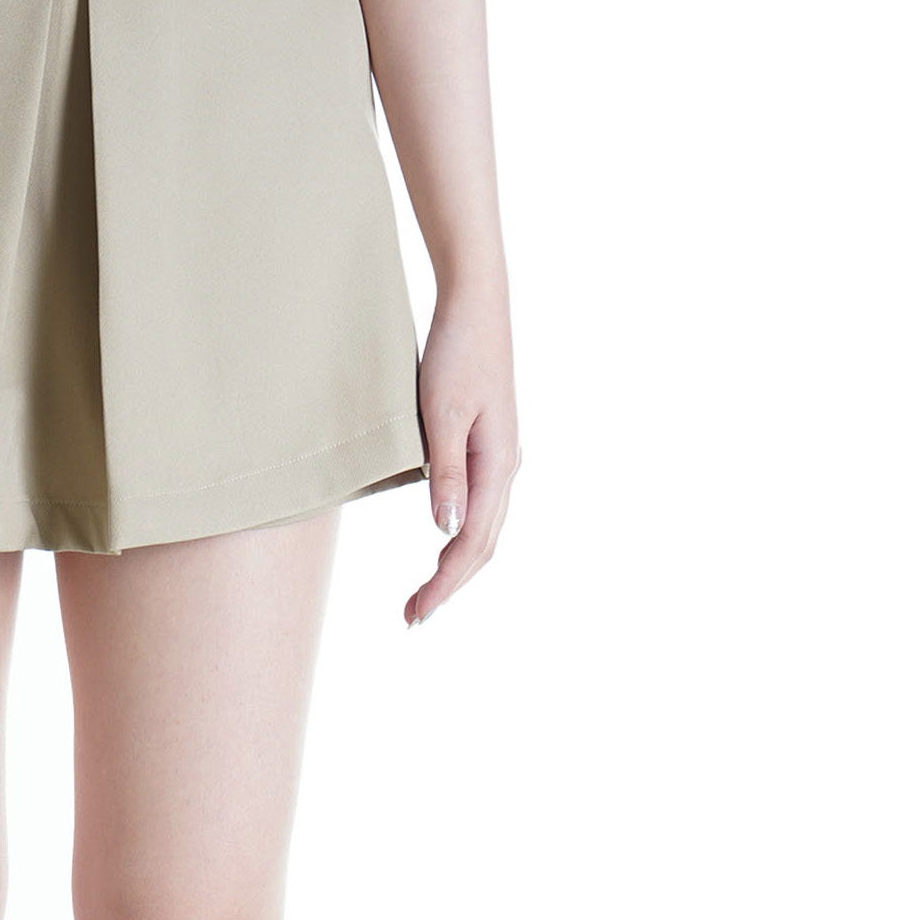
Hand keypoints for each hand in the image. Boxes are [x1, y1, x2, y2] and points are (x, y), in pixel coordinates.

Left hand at [404, 297, 519, 627]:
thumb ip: (446, 474)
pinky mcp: (489, 445)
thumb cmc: (456, 351)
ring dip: (455, 564)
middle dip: (448, 584)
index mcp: (499, 465)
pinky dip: (460, 535)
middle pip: (481, 544)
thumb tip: (444, 533)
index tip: (416, 614)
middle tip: (412, 617)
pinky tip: (442, 542)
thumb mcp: (441, 415)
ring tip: (422, 593)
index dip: (444, 584)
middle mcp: (506, 467)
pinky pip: (479, 505)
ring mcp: (500, 457)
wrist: (474, 303)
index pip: (471, 543)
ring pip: (483, 528)